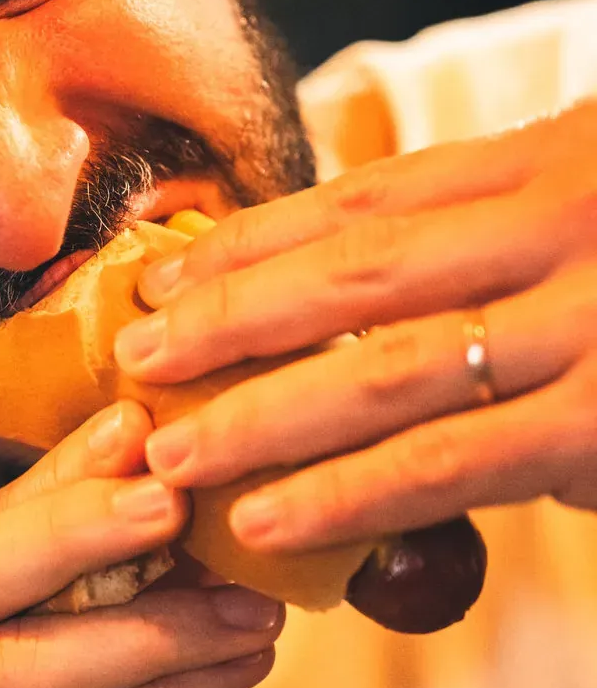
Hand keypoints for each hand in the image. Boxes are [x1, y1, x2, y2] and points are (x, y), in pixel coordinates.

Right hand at [0, 401, 281, 687]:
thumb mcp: (130, 676)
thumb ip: (132, 595)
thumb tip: (190, 478)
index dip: (53, 476)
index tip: (136, 418)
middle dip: (68, 526)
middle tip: (168, 492)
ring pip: (24, 666)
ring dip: (152, 621)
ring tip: (253, 601)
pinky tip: (248, 660)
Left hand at [112, 100, 596, 552]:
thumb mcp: (595, 217)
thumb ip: (501, 244)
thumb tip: (364, 296)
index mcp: (546, 165)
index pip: (369, 200)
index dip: (253, 241)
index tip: (163, 276)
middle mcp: (559, 227)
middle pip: (357, 272)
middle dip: (229, 319)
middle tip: (136, 359)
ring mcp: (585, 325)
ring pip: (384, 371)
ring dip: (261, 419)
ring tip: (173, 458)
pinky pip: (446, 465)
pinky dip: (344, 496)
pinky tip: (266, 521)